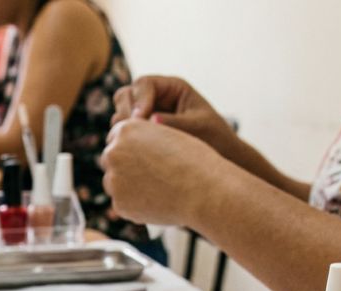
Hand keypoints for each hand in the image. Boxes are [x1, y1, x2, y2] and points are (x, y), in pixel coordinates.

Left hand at [100, 118, 224, 226]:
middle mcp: (114, 151)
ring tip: (159, 189)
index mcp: (126, 129)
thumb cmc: (195, 160)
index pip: (116, 139)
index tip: (145, 158)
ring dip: (129, 187)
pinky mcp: (119, 204)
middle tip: (151, 176)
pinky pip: (123, 205)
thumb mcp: (167, 136)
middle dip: (126, 167)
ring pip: (115, 184)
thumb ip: (143, 141)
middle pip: (111, 161)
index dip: (131, 149)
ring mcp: (114, 179)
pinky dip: (136, 205)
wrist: (205, 189)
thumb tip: (127, 154)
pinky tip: (158, 202)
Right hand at [112, 76, 238, 158]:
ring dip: (123, 127)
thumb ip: (175, 123)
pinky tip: (133, 152)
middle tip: (133, 134)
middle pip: (127, 95)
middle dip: (127, 113)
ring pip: (121, 113)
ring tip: (134, 145)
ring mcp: (146, 114)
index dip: (139, 100)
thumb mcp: (199, 128)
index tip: (141, 120)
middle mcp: (156, 97)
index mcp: (172, 88)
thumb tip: (151, 121)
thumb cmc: (215, 138)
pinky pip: (123, 131)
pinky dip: (124, 139)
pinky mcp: (142, 132)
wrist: (220, 156)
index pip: (144, 84)